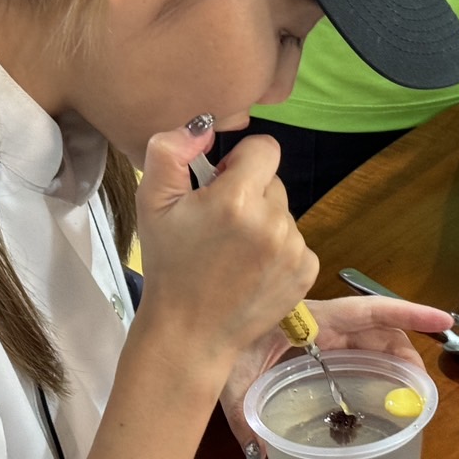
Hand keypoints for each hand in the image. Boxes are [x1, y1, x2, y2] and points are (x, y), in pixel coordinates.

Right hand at [130, 126, 317, 380]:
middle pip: (272, 182)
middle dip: (249, 194)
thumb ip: (170, 151)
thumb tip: (204, 125)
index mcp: (238, 199)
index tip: (220, 184)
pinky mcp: (306, 272)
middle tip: (219, 225)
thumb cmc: (169, 267)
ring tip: (232, 253)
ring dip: (263, 224)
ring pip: (283, 213)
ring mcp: (294, 249)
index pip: (264, 148)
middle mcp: (273, 221)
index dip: (239, 161)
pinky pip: (296, 242)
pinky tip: (250, 270)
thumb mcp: (152, 203)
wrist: (190, 333)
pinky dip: (277, 251)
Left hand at [219, 295, 451, 458]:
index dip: (410, 314)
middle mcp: (324, 323)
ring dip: (392, 364)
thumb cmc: (219, 338)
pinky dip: (372, 368)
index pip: (372, 312)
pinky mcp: (315, 342)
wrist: (200, 321)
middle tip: (421, 393)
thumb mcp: (231, 377)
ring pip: (370, 342)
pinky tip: (376, 393)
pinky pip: (353, 350)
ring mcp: (322, 332)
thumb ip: (244, 416)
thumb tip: (258, 455)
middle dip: (407, 356)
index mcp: (313, 319)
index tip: (444, 321)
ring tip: (406, 398)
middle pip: (379, 332)